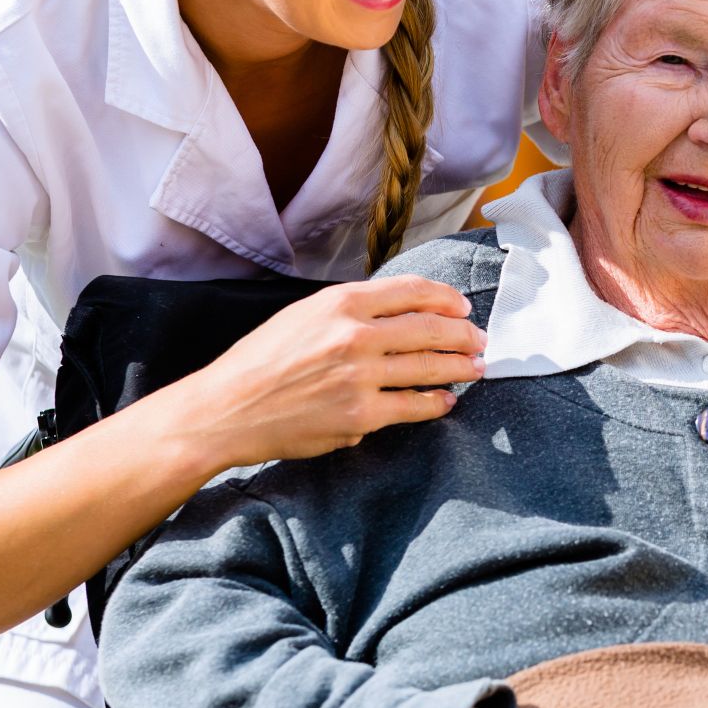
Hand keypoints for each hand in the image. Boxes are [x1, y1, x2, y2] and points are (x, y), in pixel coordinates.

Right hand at [171, 275, 486, 469]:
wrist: (227, 408)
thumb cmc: (261, 361)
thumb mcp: (302, 316)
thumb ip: (349, 311)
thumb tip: (399, 315)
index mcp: (339, 303)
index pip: (410, 291)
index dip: (445, 299)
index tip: (462, 307)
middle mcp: (353, 335)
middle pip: (429, 329)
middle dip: (463, 335)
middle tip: (481, 340)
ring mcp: (359, 377)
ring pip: (428, 368)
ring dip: (460, 367)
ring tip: (476, 368)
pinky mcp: (359, 415)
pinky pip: (412, 406)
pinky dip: (435, 402)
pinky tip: (446, 400)